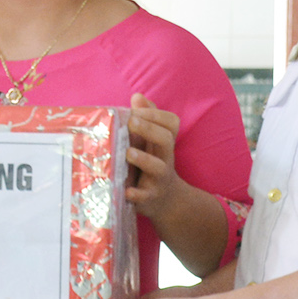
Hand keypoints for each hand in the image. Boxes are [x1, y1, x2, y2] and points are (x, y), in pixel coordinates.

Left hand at [125, 93, 182, 218]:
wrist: (166, 202)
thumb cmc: (153, 163)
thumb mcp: (150, 141)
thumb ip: (145, 119)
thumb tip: (137, 96)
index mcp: (164, 142)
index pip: (170, 122)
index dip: (155, 114)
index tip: (136, 110)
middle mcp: (165, 158)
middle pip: (166, 140)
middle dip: (149, 129)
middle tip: (132, 121)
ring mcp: (158, 178)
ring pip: (158, 167)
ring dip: (144, 159)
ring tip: (128, 153)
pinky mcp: (149, 197)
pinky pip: (145, 196)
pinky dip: (137, 194)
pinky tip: (127, 191)